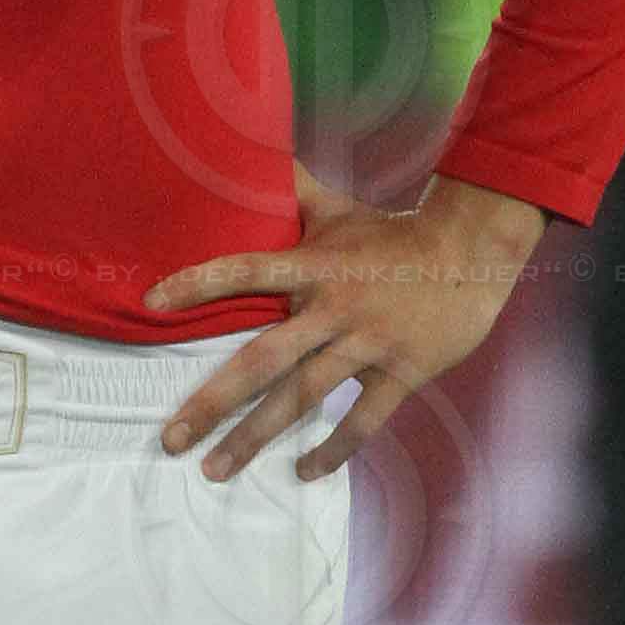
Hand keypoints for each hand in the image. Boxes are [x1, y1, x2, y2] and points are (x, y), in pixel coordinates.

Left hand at [146, 168, 543, 482]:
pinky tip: (303, 473)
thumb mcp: (338, 210)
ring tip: (215, 470)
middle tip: (171, 439)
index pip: (245, 270)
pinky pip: (362, 421)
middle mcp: (334, 308)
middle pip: (262, 360)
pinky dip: (333, 450)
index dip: (198, 282)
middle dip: (213, 402)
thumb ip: (292, 193)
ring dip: (256, 438)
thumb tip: (251, 151)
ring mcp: (368, 344)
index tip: (151, 302)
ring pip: (302, 398)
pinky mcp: (402, 372)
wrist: (472, 253)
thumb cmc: (393, 235)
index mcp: (315, 267)